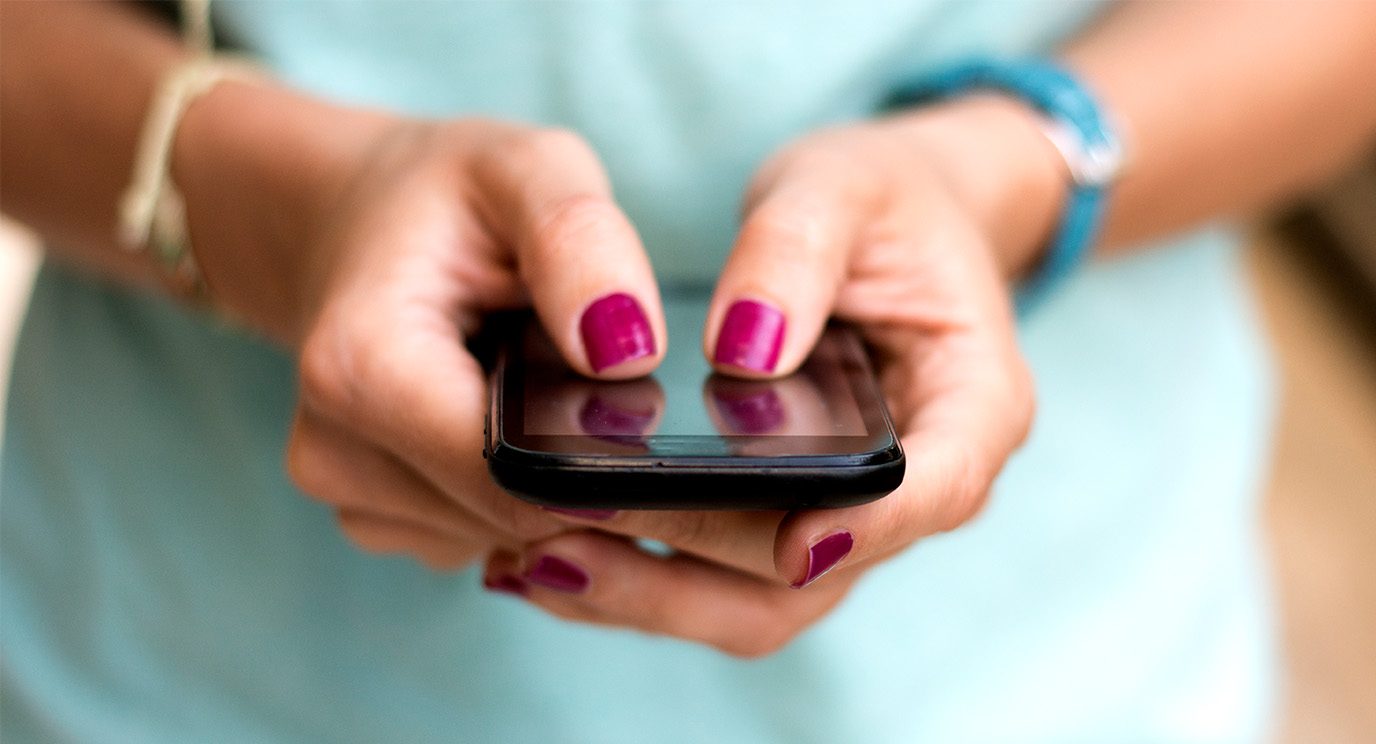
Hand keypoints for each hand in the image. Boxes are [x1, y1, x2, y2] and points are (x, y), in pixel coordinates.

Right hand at [176, 84, 668, 569]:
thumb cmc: (449, 196)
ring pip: (512, 539)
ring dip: (557, 480)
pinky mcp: (379, 519)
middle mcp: (335, 452)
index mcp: (361, 368)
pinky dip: (524, 492)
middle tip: (600, 380)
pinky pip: (488, 538)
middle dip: (585, 467)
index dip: (600, 460)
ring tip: (543, 386)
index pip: (512, 478)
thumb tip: (627, 354)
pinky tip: (515, 421)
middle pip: (517, 518)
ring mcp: (350, 497)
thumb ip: (580, 243)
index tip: (647, 412)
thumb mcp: (526, 169)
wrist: (359, 220)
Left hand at [485, 98, 1062, 655]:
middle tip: (567, 538)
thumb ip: (795, 252)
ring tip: (531, 560)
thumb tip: (741, 348)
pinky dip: (638, 577)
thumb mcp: (840, 186)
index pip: (937, 487)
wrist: (883, 223)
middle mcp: (918, 485)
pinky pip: (718, 580)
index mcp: (971, 403)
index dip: (868, 526)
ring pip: (758, 602)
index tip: (789, 537)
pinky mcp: (785, 523)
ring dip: (649, 597)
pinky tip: (546, 549)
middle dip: (695, 572)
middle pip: (820, 571)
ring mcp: (848, 516)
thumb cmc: (878, 201)